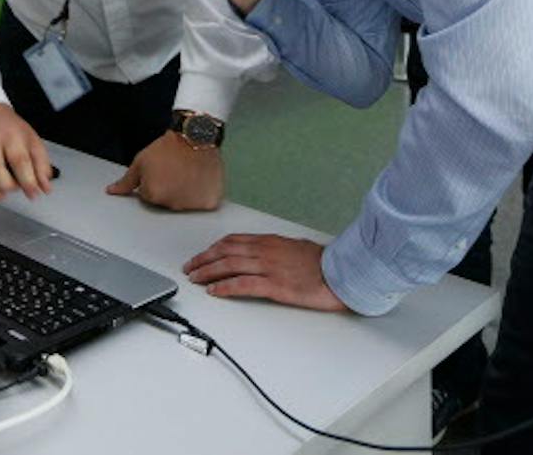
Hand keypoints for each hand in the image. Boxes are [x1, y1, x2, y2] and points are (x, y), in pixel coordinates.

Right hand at [0, 103, 53, 201]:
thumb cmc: (11, 129)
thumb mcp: (33, 141)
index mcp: (11, 136)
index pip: (19, 160)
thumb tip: (45, 188)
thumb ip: (41, 165)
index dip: (27, 181)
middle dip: (6, 186)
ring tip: (0, 194)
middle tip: (14, 188)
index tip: (33, 193)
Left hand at [107, 132, 223, 209]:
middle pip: (167, 202)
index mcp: (153, 195)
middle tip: (175, 171)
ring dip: (186, 192)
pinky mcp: (209, 202)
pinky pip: (204, 203)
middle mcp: (172, 204)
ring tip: (188, 172)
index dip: (153, 181)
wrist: (194, 136)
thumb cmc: (167, 148)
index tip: (161, 170)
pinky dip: (203, 194)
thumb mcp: (141, 161)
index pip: (149, 196)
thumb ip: (126, 181)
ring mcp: (192, 205)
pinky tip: (201, 179)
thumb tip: (111, 192)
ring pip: (185, 203)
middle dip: (169, 189)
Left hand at [182, 232, 350, 311]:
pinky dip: (225, 287)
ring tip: (196, 279)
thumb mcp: (297, 248)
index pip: (233, 241)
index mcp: (270, 242)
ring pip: (229, 266)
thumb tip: (265, 253)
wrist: (342, 273)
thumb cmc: (324, 263)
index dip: (213, 248)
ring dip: (208, 272)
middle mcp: (266, 251)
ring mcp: (269, 267)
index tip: (202, 254)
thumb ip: (277, 250)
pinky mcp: (275, 286)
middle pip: (225, 252)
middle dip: (204, 259)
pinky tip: (215, 291)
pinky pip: (243, 285)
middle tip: (190, 267)